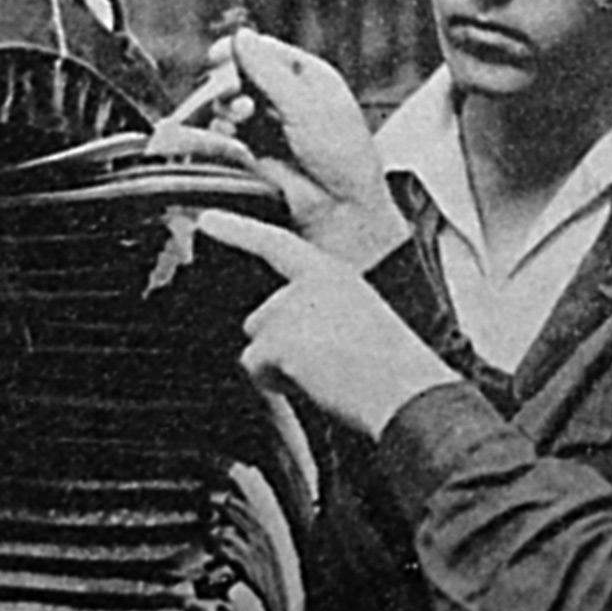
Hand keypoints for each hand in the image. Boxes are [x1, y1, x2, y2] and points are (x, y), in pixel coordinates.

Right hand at [172, 30, 407, 269]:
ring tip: (240, 117)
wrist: (342, 210)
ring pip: (228, 105)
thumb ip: (270, 71)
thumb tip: (242, 36)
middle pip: (240, 76)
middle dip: (230, 82)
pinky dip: (223, 134)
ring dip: (227, 108)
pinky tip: (232, 138)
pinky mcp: (252, 153)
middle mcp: (286, 98)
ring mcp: (268, 126)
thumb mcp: (308, 106)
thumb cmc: (343, 157)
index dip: (239, 50)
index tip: (219, 54)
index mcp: (308, 78)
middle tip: (235, 95)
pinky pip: (225, 135)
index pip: (265, 51)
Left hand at [197, 209, 453, 437]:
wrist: (403, 390)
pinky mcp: (277, 339)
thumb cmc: (391, 366)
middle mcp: (307, 284)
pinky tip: (315, 383)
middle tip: (327, 362)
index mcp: (332, 273)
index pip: (275, 245)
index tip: (207, 220)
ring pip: (257, 347)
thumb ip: (319, 314)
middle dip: (279, 347)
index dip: (239, 232)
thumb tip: (287, 340)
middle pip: (260, 318)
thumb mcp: (357, 320)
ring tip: (326, 374)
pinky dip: (278, 384)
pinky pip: (256, 369)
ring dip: (280, 367)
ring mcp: (289, 309)